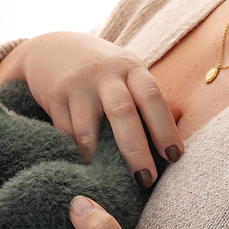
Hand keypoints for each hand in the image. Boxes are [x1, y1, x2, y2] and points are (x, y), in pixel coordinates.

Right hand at [0, 32, 181, 184]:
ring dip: (100, 160)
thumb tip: (178, 131)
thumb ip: (146, 97)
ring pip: (89, 130)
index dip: (165, 128)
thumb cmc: (100, 68)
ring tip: (109, 181)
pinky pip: (66, 134)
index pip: (152, 96)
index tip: (174, 157)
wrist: (51, 47)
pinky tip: (84, 169)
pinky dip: (76, 154)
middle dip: (136, 150)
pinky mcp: (54, 97)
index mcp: (129, 68)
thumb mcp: (126, 71)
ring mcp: (77, 85)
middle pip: (122, 113)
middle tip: (146, 180)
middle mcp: (104, 73)